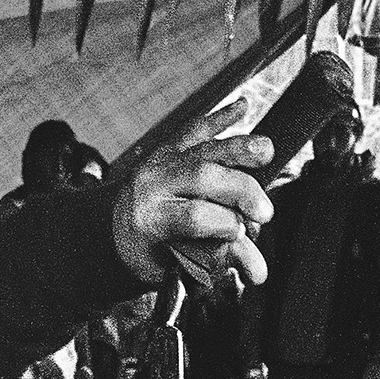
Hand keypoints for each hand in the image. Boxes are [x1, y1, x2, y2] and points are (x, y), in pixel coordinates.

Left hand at [111, 126, 272, 290]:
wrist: (112, 231)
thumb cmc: (149, 254)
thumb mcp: (174, 266)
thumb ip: (217, 261)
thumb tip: (259, 272)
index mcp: (148, 218)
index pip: (193, 215)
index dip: (223, 223)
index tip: (242, 234)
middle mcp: (152, 184)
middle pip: (203, 176)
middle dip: (240, 190)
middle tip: (265, 212)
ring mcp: (160, 162)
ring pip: (204, 148)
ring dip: (240, 148)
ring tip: (267, 152)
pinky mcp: (169, 148)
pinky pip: (197, 128)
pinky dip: (220, 117)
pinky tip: (243, 106)